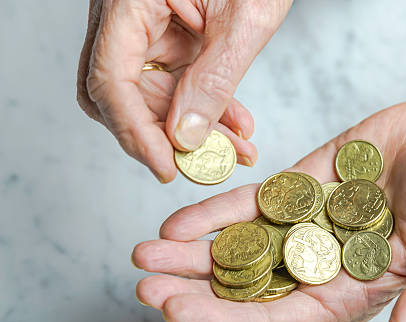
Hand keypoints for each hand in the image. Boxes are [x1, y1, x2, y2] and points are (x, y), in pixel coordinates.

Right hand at [77, 0, 291, 181]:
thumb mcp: (243, 21)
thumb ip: (213, 81)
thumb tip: (185, 138)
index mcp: (128, 1)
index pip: (110, 79)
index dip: (134, 132)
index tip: (167, 168)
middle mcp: (123, 16)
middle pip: (122, 95)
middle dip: (166, 136)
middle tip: (205, 165)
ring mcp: (143, 28)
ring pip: (152, 95)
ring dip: (193, 129)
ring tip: (237, 149)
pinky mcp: (167, 37)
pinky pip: (175, 83)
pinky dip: (203, 108)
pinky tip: (235, 127)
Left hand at [132, 98, 405, 321]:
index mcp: (349, 292)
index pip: (280, 318)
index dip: (228, 321)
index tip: (178, 312)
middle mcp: (319, 266)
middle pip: (247, 288)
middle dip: (196, 291)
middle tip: (146, 287)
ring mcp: (304, 227)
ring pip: (239, 247)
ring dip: (192, 255)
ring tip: (145, 255)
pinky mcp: (297, 189)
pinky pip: (250, 205)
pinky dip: (215, 214)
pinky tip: (178, 224)